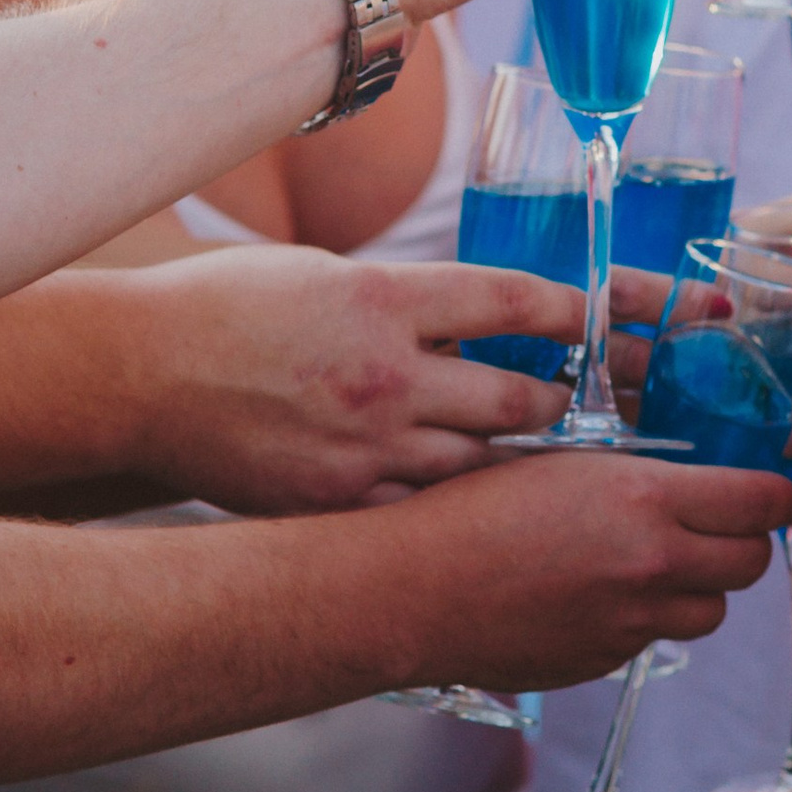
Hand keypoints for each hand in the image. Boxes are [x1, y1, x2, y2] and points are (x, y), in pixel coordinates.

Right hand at [117, 246, 644, 508]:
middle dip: (578, 406)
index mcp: (388, 294)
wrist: (134, 372)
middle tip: (629, 410)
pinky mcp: (338, 497)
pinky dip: (463, 512)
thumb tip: (489, 311)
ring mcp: (364, 442)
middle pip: (522, 397)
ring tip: (572, 472)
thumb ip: (411, 298)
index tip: (657, 316)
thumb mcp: (328, 272)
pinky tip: (490, 519)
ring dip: (529, 467)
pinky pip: (427, 511)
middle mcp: (387, 369)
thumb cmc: (228, 307)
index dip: (600, 311)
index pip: (523, 301)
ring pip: (487, 465)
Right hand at [377, 450, 788, 690]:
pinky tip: (595, 594)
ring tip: (651, 563)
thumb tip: (694, 482)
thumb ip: (638, 476)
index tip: (761, 491)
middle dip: (741, 542)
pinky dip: (643, 618)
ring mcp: (632, 623)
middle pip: (750, 562)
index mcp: (644, 498)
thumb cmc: (470, 509)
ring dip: (696, 587)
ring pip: (712, 611)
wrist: (411, 589)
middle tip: (713, 526)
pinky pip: (654, 639)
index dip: (770, 495)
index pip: (761, 502)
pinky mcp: (606, 661)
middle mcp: (652, 564)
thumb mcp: (562, 462)